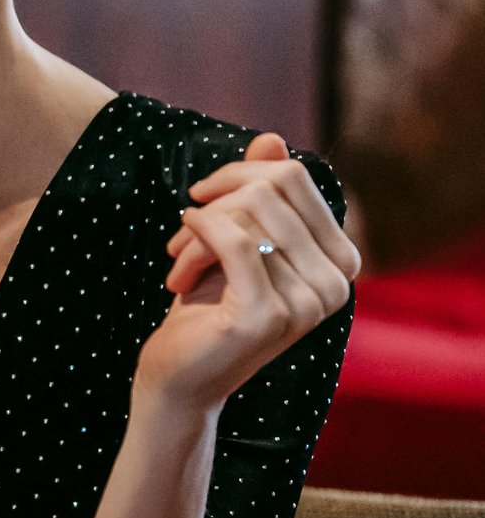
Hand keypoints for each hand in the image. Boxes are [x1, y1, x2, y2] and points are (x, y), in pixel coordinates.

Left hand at [144, 134, 358, 409]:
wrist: (180, 378)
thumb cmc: (207, 307)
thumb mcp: (234, 241)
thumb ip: (259, 193)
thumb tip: (271, 139)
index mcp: (340, 260)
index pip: (294, 177)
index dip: (239, 176)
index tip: (203, 202)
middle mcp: (338, 282)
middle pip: (272, 187)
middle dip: (216, 201)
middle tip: (183, 235)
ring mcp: (308, 302)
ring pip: (247, 212)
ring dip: (197, 230)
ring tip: (179, 261)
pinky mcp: (268, 315)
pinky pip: (232, 240)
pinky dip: (196, 236)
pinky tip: (176, 257)